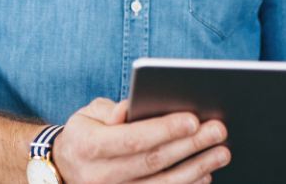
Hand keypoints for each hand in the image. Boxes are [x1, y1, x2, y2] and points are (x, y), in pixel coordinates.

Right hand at [51, 98, 229, 183]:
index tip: (193, 119)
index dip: (164, 130)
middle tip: (218, 131)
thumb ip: (113, 110)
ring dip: (197, 169)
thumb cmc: (85, 135)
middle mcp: (100, 177)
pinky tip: (205, 174)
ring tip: (221, 152)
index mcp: (88, 147)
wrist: (64, 170)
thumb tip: (133, 108)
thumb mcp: (89, 114)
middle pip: (153, 162)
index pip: (132, 139)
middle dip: (190, 146)